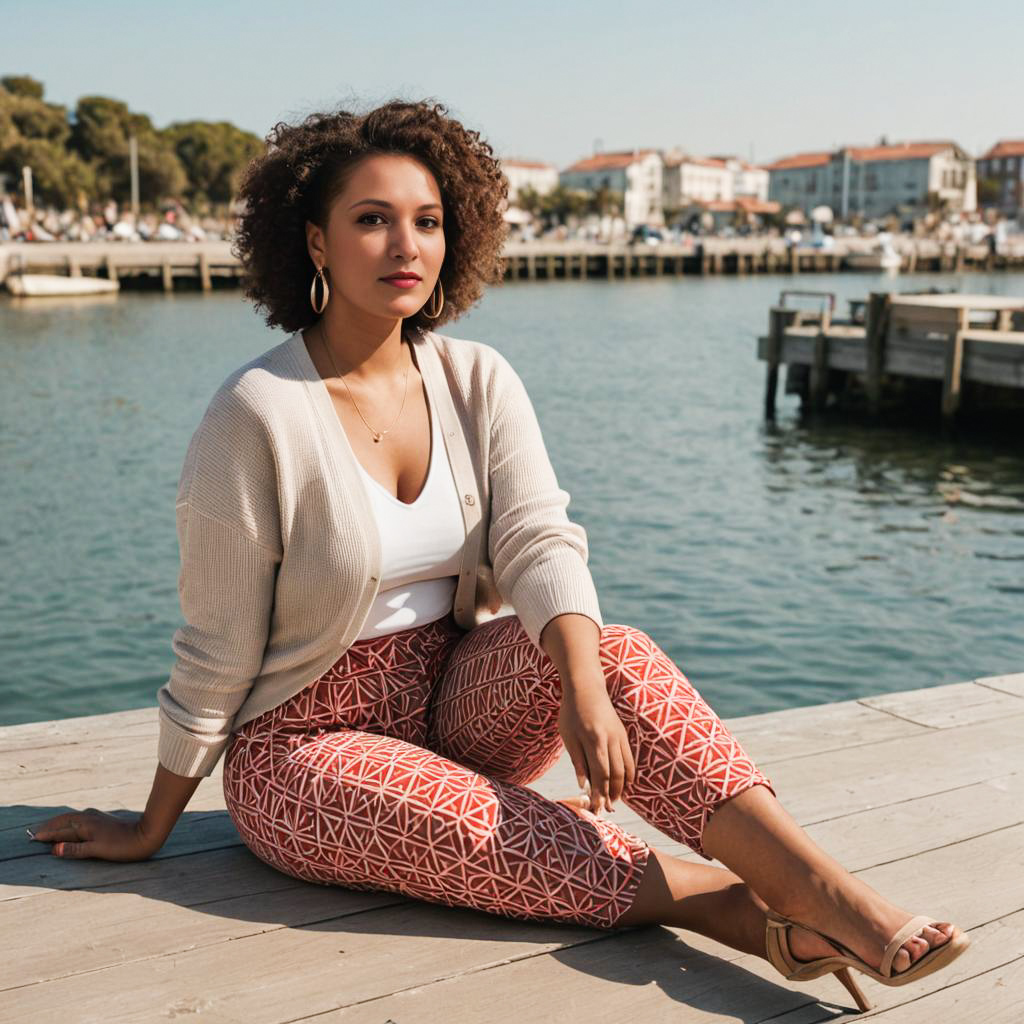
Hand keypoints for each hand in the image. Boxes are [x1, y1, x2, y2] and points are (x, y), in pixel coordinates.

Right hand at [26, 808, 161, 861]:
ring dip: (59, 824)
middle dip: (49, 826)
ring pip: (72, 819)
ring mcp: (95, 817)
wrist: (145, 835)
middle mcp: (88, 818)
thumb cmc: (121, 845)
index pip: (59, 830)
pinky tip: (72, 826)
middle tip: (35, 832)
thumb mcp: (97, 850)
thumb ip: (75, 850)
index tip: (32, 838)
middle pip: (63, 821)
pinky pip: (79, 820)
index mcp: (84, 825)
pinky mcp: (101, 820)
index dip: (46, 834)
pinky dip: (70, 823)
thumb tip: (54, 849)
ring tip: (49, 829)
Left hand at [557, 685, 635, 815]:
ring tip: (614, 800)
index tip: (596, 808)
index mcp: (595, 741)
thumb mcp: (568, 736)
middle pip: (616, 775)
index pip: (601, 775)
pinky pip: (629, 759)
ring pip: (625, 768)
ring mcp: (619, 737)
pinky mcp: (623, 734)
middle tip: (606, 810)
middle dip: (612, 795)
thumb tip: (583, 785)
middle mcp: (611, 740)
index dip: (600, 794)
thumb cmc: (572, 712)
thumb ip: (577, 761)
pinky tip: (623, 784)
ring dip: (621, 787)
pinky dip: (628, 774)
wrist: (586, 688)